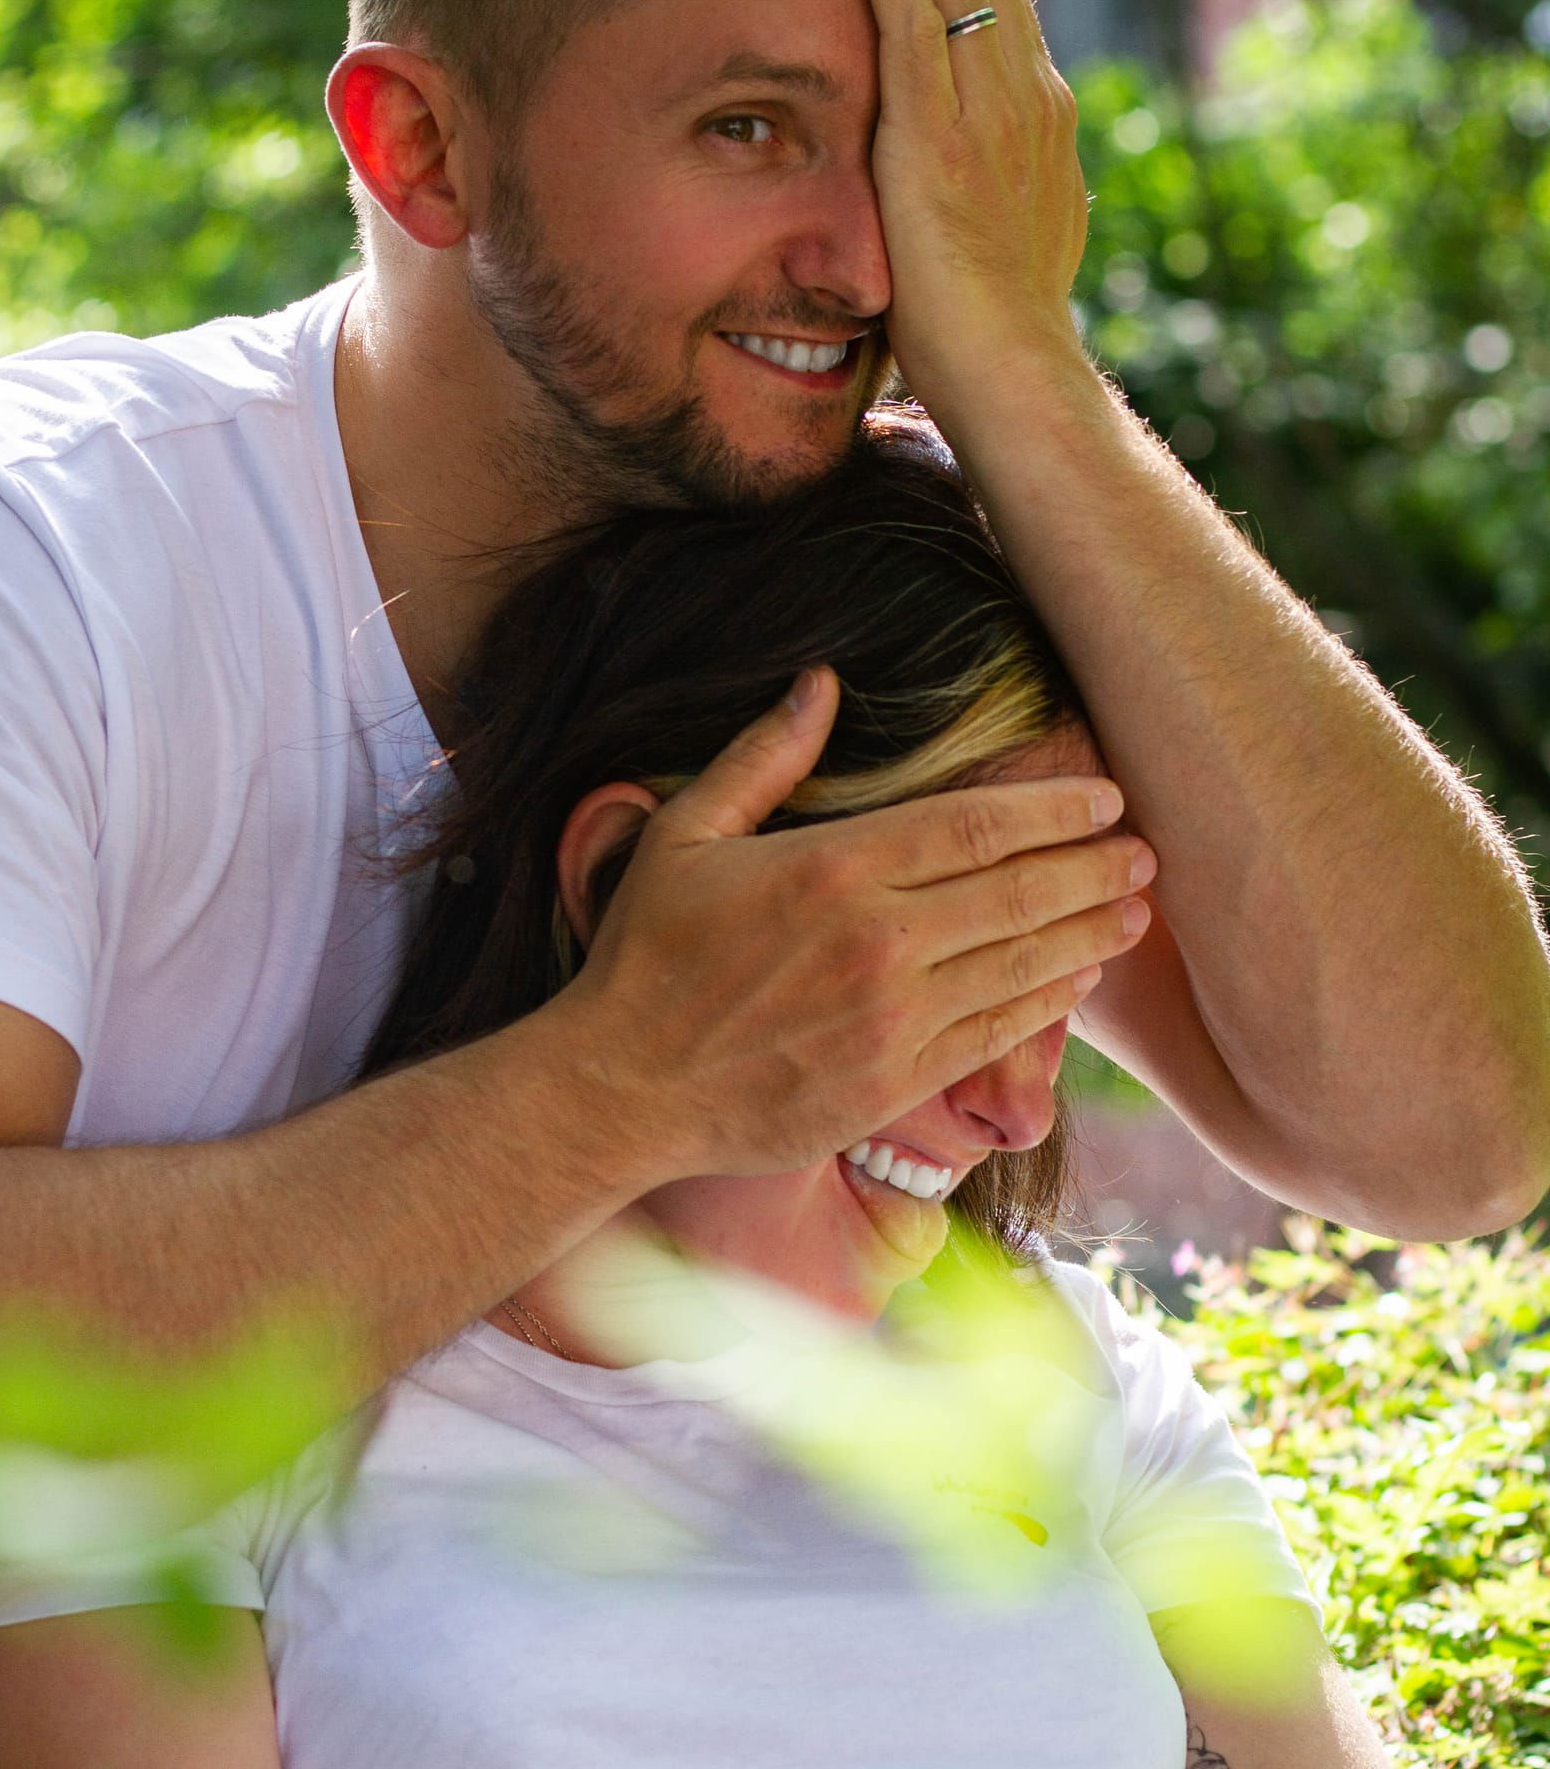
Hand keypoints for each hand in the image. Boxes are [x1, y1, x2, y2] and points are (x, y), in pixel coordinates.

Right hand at [555, 667, 1152, 1183]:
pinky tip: (1075, 979)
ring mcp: (892, 1020)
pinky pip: (994, 1035)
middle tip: (1145, 854)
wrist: (622, 1088)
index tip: (1105, 801)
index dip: (1053, 812)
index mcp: (833, 870)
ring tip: (1134, 912)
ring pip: (1021, 966)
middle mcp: (877, 943)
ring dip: (1088, 935)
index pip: (975, 827)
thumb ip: (763, 757)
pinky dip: (1046, 1004)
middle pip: (1018, 894)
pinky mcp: (893, 1084)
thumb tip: (821, 681)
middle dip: (1093, 870)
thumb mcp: (685, 833)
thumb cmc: (646, 955)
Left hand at [853, 0, 1091, 395]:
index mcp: (1041, 117)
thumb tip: (989, 183)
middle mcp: (1026, 98)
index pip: (1003, 2)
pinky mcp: (939, 139)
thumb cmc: (999, 335)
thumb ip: (1000, 191)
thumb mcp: (1011, 240)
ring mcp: (988, 114)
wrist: (1018, 373)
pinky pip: (913, 26)